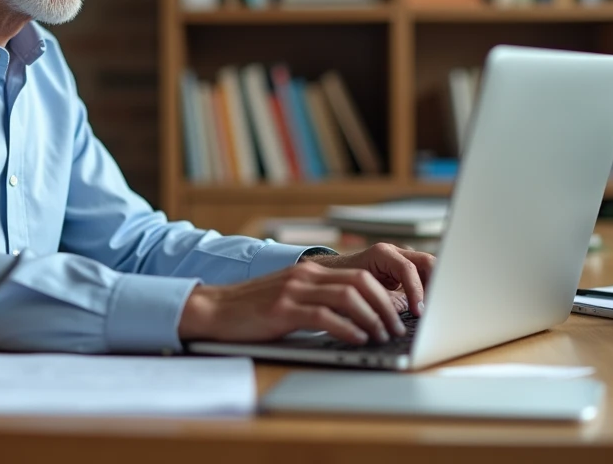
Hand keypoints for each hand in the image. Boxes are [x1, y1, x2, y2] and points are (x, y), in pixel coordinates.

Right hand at [178, 258, 411, 346]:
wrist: (214, 308)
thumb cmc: (254, 309)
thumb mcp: (291, 297)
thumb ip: (320, 300)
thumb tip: (358, 318)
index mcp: (311, 271)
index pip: (361, 274)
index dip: (385, 293)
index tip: (398, 313)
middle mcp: (306, 276)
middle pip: (361, 282)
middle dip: (385, 306)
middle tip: (396, 328)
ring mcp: (294, 291)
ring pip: (348, 297)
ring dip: (372, 319)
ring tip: (382, 336)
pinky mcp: (283, 310)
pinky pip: (324, 317)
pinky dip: (347, 329)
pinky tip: (357, 340)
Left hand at [308, 243, 433, 318]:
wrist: (332, 276)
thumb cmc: (342, 283)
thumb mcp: (360, 293)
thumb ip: (385, 300)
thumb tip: (406, 312)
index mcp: (382, 253)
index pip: (408, 268)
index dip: (417, 291)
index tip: (418, 311)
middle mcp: (395, 252)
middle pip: (427, 263)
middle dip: (435, 286)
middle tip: (433, 310)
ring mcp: (402, 259)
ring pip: (430, 269)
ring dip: (433, 289)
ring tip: (431, 311)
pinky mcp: (405, 271)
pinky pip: (423, 277)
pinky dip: (427, 291)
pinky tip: (425, 309)